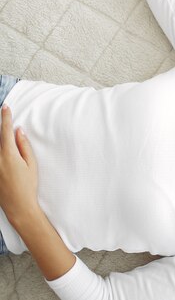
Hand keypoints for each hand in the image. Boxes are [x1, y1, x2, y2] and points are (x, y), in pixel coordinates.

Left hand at [0, 105, 39, 221]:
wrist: (18, 206)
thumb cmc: (28, 185)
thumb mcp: (31, 164)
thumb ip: (24, 145)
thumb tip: (18, 131)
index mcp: (8, 155)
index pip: (6, 131)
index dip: (6, 118)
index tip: (5, 107)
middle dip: (0, 127)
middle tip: (1, 114)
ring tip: (7, 142)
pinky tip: (3, 151)